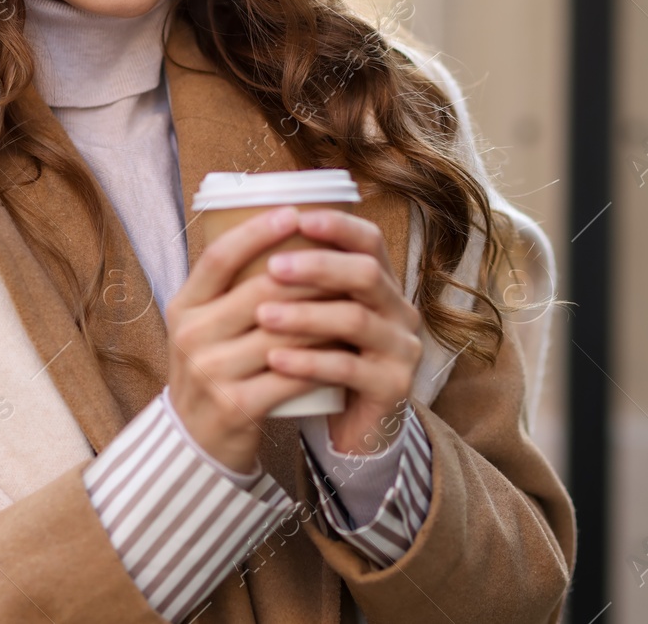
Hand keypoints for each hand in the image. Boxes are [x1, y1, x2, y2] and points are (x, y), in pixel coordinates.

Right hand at [164, 205, 335, 473]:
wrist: (196, 442)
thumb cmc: (213, 370)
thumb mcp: (206, 325)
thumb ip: (230, 287)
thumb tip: (279, 231)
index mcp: (183, 307)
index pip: (218, 257)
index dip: (256, 232)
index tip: (293, 213)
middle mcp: (191, 336)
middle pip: (260, 290)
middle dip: (310, 272)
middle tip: (346, 259)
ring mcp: (211, 372)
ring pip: (284, 330)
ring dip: (326, 313)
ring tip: (356, 297)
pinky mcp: (236, 405)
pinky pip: (291, 371)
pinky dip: (323, 357)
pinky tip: (347, 346)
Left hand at [257, 209, 422, 455]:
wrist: (352, 429)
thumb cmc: (325, 362)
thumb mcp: (317, 316)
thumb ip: (301, 283)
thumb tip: (246, 236)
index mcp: (381, 285)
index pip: (370, 240)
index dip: (338, 226)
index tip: (298, 217)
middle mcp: (399, 310)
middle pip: (366, 274)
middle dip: (318, 267)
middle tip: (273, 267)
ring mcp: (401, 349)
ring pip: (356, 320)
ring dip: (306, 315)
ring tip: (264, 315)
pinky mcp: (393, 386)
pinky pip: (350, 368)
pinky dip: (310, 361)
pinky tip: (276, 360)